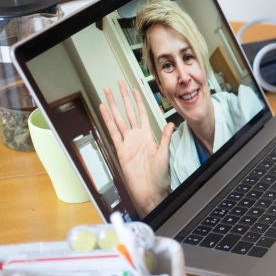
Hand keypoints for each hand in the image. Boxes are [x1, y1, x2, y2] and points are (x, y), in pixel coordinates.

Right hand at [98, 80, 174, 213]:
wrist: (150, 191)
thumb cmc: (159, 177)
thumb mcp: (165, 154)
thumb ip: (166, 137)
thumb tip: (171, 124)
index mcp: (148, 136)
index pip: (142, 113)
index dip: (139, 101)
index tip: (135, 89)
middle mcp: (136, 137)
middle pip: (128, 112)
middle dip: (123, 97)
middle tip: (118, 84)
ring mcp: (127, 142)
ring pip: (118, 119)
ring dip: (113, 105)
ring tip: (108, 92)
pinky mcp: (120, 150)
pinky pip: (113, 132)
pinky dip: (107, 120)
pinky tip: (104, 109)